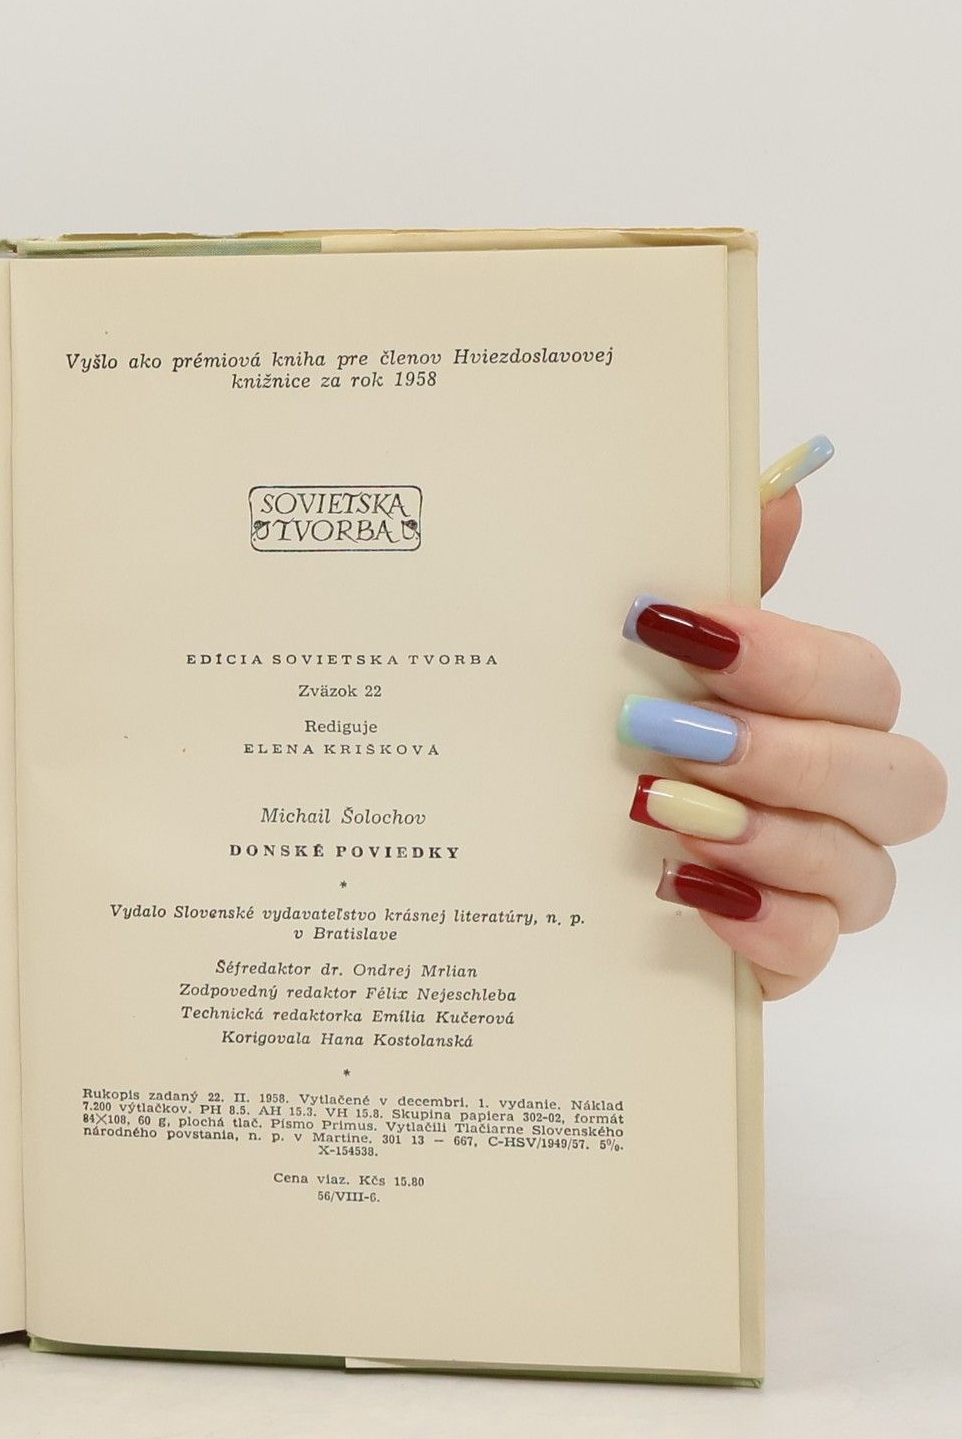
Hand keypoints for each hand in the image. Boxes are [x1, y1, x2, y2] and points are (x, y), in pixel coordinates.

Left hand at [619, 437, 946, 996]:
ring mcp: (820, 884)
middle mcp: (843, 801)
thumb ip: (722, 583)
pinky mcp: (782, 957)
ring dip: (765, 835)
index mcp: (820, 716)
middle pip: (896, 778)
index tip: (676, 633)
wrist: (542, 859)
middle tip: (671, 736)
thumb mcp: (647, 657)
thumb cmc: (619, 740)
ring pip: (865, 871)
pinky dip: (758, 922)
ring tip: (659, 813)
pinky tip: (684, 890)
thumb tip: (779, 481)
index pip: (858, 682)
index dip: (784, 659)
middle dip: (784, 754)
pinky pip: (814, 953)